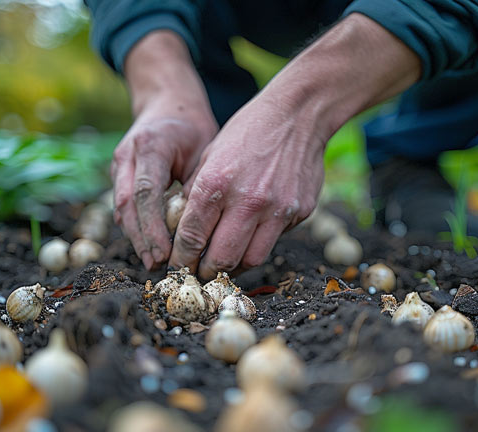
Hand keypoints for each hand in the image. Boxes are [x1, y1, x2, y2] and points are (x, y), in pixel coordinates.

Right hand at [111, 99, 215, 269]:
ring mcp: (119, 164)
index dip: (153, 227)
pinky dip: (135, 228)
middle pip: (128, 205)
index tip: (164, 252)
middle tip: (157, 265)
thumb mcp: (203, 149)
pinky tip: (148, 247)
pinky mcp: (119, 174)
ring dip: (136, 238)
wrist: (167, 104)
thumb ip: (196, 184)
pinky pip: (124, 206)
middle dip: (142, 239)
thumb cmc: (192, 128)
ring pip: (122, 208)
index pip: (147, 192)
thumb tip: (196, 226)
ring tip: (153, 262)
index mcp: (150, 145)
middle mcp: (128, 155)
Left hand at [168, 94, 324, 279]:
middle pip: (221, 259)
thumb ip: (196, 193)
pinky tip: (251, 235)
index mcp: (216, 184)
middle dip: (206, 272)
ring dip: (234, 267)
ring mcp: (277, 209)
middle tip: (200, 273)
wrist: (299, 113)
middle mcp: (248, 201)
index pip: (192, 237)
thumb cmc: (248, 131)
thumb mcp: (210, 155)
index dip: (181, 259)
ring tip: (224, 264)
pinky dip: (258, 244)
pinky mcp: (300, 212)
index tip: (177, 266)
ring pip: (251, 259)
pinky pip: (274, 240)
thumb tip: (181, 227)